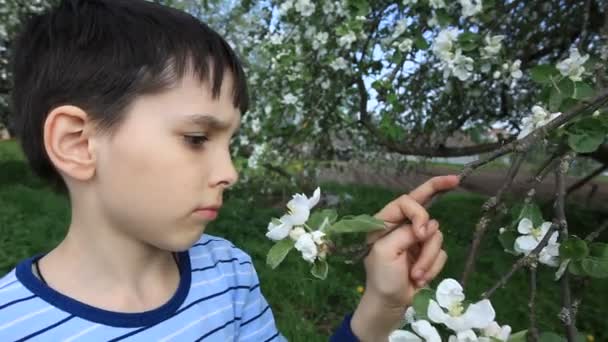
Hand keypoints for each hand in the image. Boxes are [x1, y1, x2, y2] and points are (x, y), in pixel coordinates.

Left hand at [350, 175, 459, 340]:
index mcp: (385, 222)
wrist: (389, 306)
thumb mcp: (386, 251)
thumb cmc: (382, 278)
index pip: (406, 201)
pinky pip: (441, 253)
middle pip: (425, 202)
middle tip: (455, 180)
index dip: (418, 212)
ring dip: (428, 258)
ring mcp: (416, 241)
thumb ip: (405, 233)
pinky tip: (420, 278)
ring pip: (436, 235)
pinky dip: (432, 267)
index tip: (421, 232)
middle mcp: (401, 227)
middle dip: (438, 190)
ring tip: (416, 275)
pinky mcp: (427, 255)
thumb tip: (428, 227)